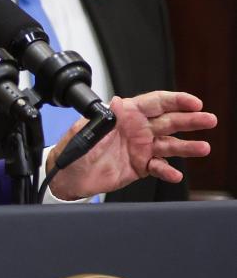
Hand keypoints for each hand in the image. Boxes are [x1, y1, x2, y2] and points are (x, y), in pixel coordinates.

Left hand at [48, 91, 215, 200]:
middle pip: (169, 122)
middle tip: (209, 120)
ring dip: (187, 147)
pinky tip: (174, 174)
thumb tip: (116, 103)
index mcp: (125, 114)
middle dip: (190, 120)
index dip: (175, 101)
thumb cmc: (73, 148)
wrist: (68, 176)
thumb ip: (104, 118)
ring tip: (202, 148)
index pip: (155, 103)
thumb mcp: (85, 129)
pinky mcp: (140, 166)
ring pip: (169, 145)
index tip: (193, 102)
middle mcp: (137, 129)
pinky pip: (159, 167)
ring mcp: (141, 148)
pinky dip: (167, 171)